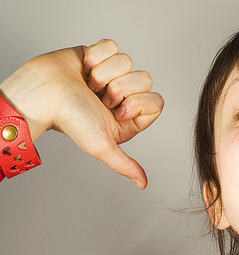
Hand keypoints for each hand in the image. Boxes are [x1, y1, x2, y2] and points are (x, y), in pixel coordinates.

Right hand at [0, 39, 162, 188]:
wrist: (42, 94)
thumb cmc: (70, 121)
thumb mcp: (102, 146)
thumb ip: (125, 165)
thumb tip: (143, 184)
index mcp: (129, 117)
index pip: (156, 102)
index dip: (138, 104)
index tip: (116, 110)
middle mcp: (123, 96)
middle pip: (145, 79)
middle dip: (119, 87)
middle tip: (98, 98)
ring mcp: (112, 74)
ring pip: (128, 62)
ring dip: (104, 73)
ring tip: (87, 85)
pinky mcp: (99, 54)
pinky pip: (113, 46)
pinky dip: (96, 56)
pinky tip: (84, 69)